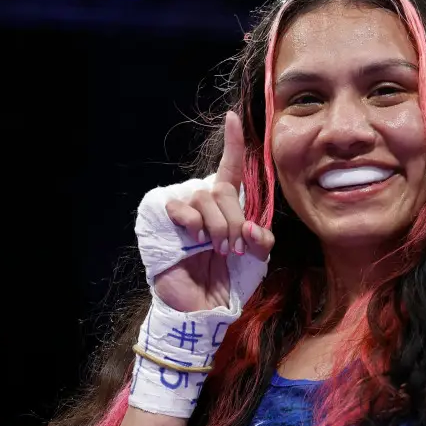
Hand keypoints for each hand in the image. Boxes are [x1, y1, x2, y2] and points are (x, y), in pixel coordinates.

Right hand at [152, 112, 273, 311]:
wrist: (203, 307)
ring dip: (218, 227)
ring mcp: (184, 210)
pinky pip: (181, 207)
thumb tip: (253, 228)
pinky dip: (193, 223)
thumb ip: (261, 241)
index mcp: (227, 207)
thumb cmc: (228, 281)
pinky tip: (195, 238)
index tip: (233, 118)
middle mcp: (205, 203)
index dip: (233, 144)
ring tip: (218, 250)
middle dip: (235, 220)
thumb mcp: (255, 261)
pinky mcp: (164, 220)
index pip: (231, 170)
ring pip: (206, 198)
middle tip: (235, 247)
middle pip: (224, 189)